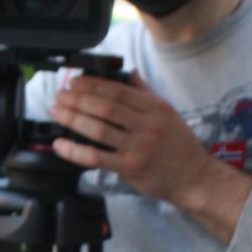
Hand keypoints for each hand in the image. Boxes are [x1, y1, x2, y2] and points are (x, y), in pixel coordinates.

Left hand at [48, 72, 251, 239]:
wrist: (195, 178)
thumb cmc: (180, 146)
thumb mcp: (168, 113)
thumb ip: (145, 93)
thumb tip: (129, 74)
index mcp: (156, 108)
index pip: (118, 91)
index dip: (92, 85)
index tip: (74, 82)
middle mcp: (148, 126)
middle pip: (105, 108)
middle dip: (77, 100)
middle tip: (59, 96)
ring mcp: (139, 147)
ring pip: (98, 129)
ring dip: (72, 119)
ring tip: (56, 112)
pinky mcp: (131, 168)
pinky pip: (97, 157)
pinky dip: (75, 150)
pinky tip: (61, 145)